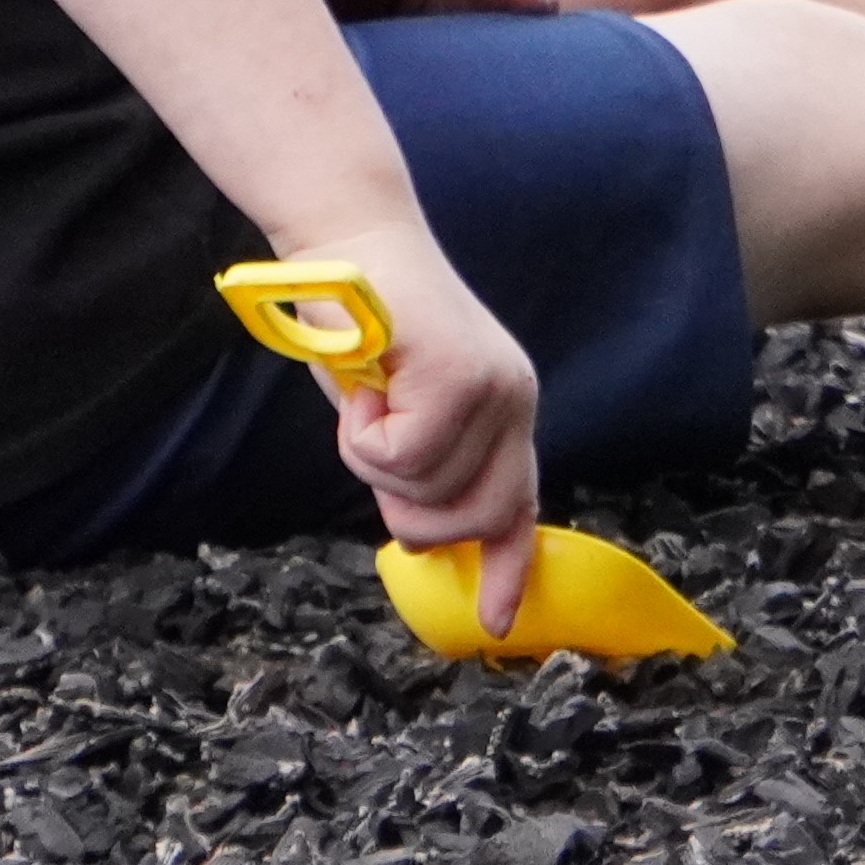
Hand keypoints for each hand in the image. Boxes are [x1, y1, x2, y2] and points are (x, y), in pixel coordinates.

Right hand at [311, 221, 545, 630]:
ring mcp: (495, 388)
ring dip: (372, 460)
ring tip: (368, 398)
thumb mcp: (394, 413)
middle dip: (409, 515)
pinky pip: (401, 456)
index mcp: (504, 412)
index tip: (496, 624)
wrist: (347, 240)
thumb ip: (420, 466)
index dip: (505, 568)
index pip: (517, 505)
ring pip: (426, 490)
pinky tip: (365, 384)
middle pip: (473, 518)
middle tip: (373, 450)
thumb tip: (424, 537)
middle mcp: (514, 402)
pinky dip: (362, 433)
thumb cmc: (360, 326)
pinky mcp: (462, 376)